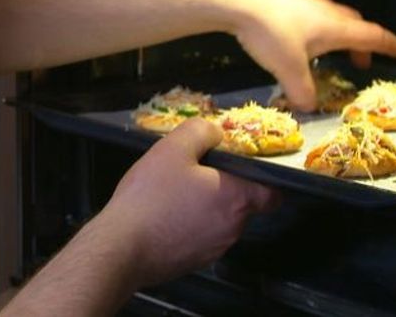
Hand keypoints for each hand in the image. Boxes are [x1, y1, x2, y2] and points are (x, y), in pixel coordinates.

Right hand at [97, 119, 277, 288]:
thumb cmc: (151, 196)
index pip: (273, 193)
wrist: (122, 246)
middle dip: (222, 189)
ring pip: (219, 222)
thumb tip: (216, 132)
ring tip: (172, 196)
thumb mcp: (172, 149)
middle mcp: (233, 228)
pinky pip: (200, 239)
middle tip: (192, 174)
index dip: (263, 179)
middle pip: (241, 205)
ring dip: (204, 208)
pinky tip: (163, 217)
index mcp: (236, 198)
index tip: (241, 168)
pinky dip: (189, 227)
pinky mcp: (194, 263)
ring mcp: (214, 249)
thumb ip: (200, 132)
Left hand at [224, 0, 395, 110]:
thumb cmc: (271, 33)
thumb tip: (308, 107)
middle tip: (358, 59)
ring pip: (329, 9)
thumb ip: (302, 91)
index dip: (389, 45)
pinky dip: (308, 9)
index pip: (372, 36)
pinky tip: (297, 12)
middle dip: (359, 41)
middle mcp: (325, 8)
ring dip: (334, 25)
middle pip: (352, 23)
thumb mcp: (289, 69)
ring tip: (326, 41)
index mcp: (336, 27)